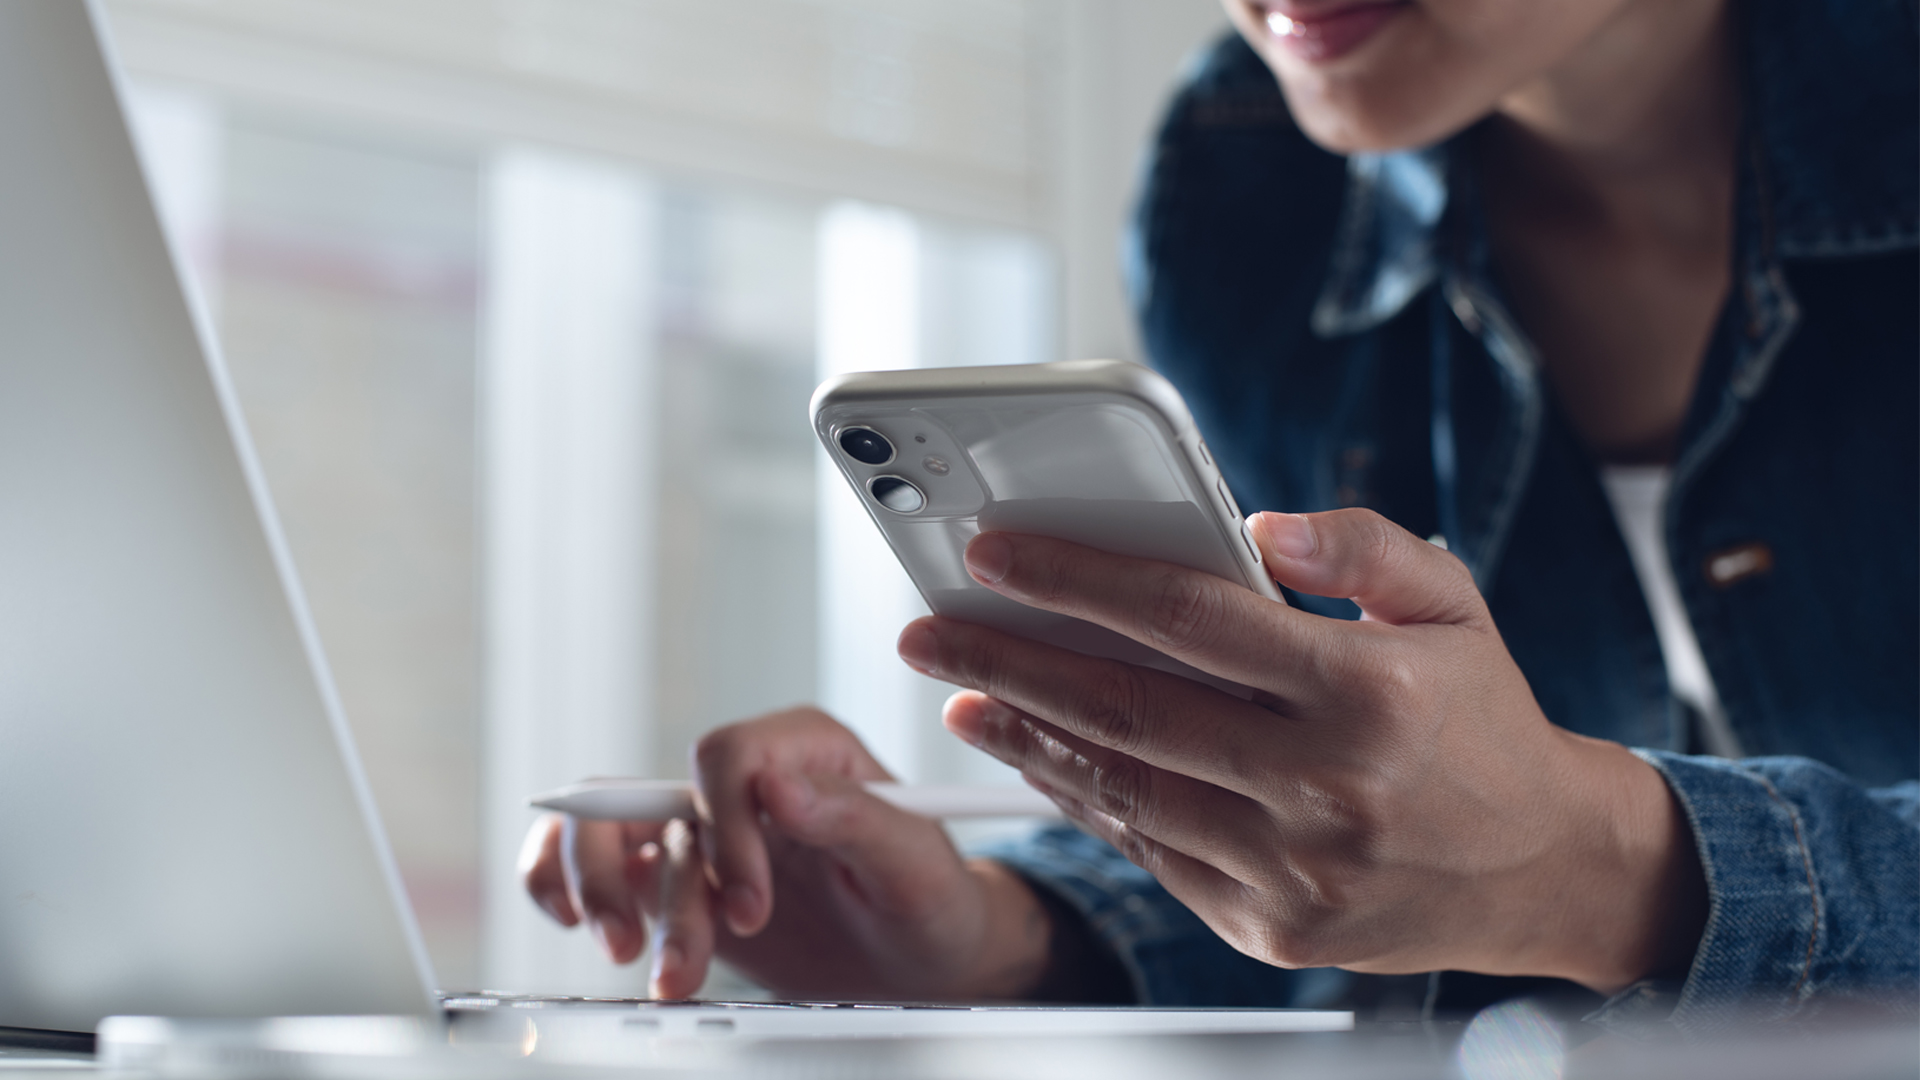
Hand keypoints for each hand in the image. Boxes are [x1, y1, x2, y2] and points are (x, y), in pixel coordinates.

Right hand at [519, 707, 1053, 999]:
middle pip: (646, 793)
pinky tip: (582, 926)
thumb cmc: (931, 899)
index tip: (750, 906)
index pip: (728, 758)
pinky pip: (599, 863)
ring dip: (607, 900)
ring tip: (652, 968)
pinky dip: (566, 888)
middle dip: (635, 876)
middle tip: (657, 951)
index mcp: (805, 750)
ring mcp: (706, 831)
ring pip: (612, 836)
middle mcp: (747, 782)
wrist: (926, 958)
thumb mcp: (915, 861)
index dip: (725, 831)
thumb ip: (852, 816)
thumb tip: (777, 787)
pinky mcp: (681, 880)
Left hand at [897, 509, 1705, 992]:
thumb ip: (1363, 547)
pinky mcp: (1270, 925)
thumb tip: (1261, 524)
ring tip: (963, 693)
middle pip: (1129, 709)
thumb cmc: (1482, 721)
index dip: (1079, 579)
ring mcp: (1292, 868)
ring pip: (1125, 788)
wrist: (1543, 870)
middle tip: (933, 630)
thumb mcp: (1452, 606)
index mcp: (1366, 692)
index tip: (997, 553)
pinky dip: (1084, 799)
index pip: (1189, 619)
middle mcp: (1324, 787)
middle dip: (1010, 661)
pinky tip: (1039, 754)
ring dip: (1028, 736)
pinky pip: (1151, 850)